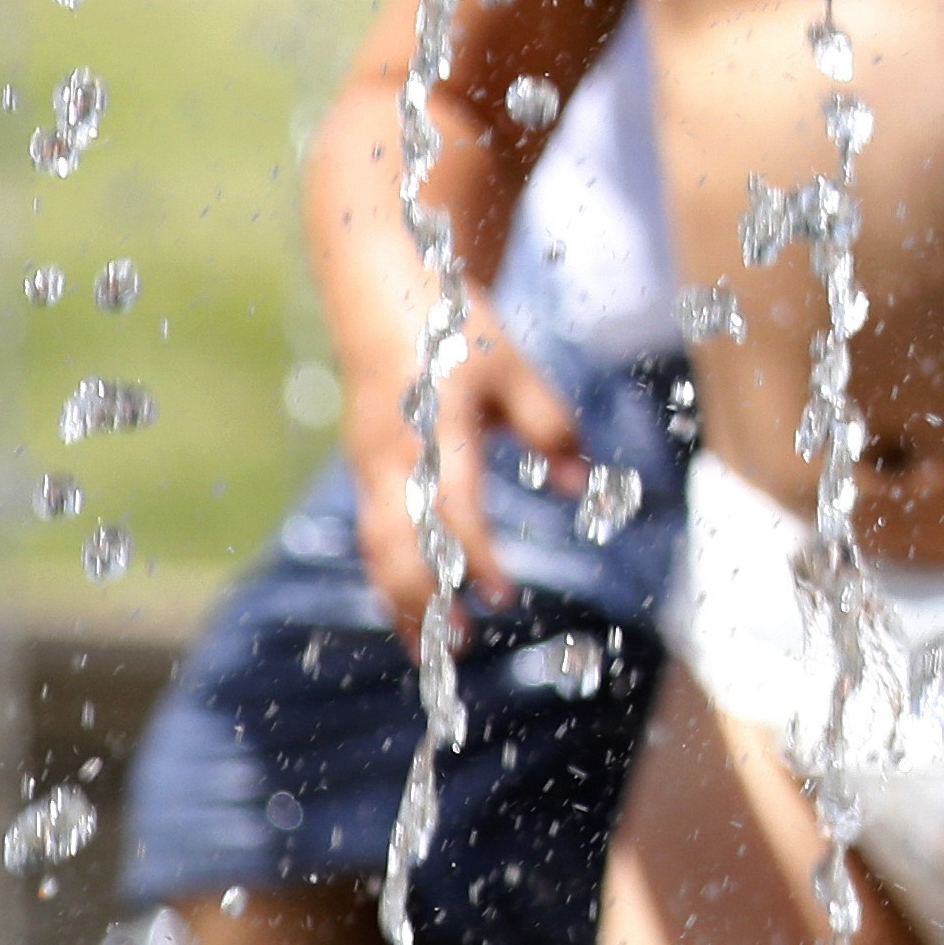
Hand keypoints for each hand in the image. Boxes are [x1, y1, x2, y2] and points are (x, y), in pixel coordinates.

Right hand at [344, 294, 585, 635]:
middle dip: (421, 601)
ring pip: (374, 549)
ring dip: (400, 601)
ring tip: (430, 651)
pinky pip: (371, 536)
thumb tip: (581, 487)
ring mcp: (366, 467)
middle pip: (394, 546)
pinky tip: (413, 610)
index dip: (476, 556)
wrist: (378, 293)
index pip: (452, 509)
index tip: (505, 594)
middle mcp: (389, 457)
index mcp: (432, 429)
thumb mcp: (514, 366)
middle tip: (457, 649)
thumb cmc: (453, 328)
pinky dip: (389, 576)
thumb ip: (549, 425)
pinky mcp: (362, 472)